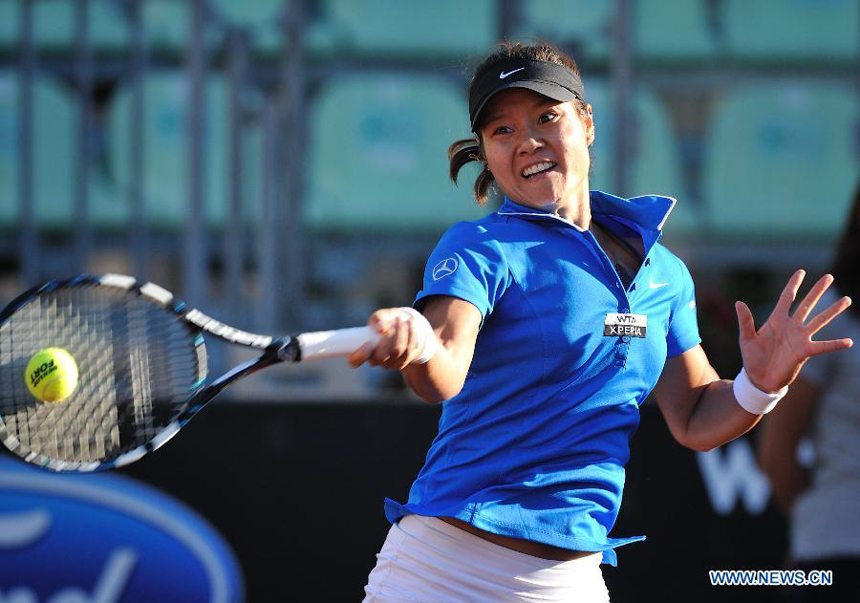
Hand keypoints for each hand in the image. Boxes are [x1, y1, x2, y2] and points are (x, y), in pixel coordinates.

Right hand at [347, 308, 431, 369]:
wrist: (402, 326)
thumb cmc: (385, 321)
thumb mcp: (380, 316)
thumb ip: (378, 319)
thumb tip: (380, 329)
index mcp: (362, 351)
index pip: (355, 361)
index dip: (360, 355)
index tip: (368, 342)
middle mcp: (374, 361)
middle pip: (380, 358)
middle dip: (386, 341)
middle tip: (391, 325)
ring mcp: (388, 364)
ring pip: (396, 352)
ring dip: (401, 335)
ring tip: (402, 320)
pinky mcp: (402, 362)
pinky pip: (408, 351)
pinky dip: (410, 336)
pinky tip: (411, 324)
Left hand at [735, 270, 852, 391]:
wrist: (759, 379)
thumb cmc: (752, 358)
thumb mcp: (746, 338)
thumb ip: (745, 321)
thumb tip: (739, 302)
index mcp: (776, 320)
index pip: (787, 297)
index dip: (793, 284)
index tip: (801, 271)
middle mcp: (791, 326)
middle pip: (807, 304)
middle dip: (817, 291)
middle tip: (829, 277)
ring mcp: (800, 338)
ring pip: (820, 321)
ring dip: (833, 311)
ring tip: (847, 299)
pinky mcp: (805, 352)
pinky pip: (823, 346)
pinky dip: (835, 344)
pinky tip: (848, 341)